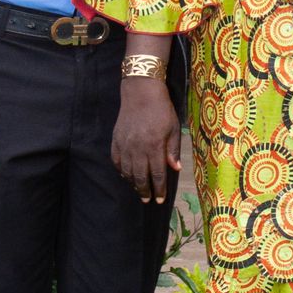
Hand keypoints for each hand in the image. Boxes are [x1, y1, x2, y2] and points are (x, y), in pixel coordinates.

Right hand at [112, 79, 181, 202]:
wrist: (141, 93)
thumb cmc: (161, 110)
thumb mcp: (173, 128)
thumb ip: (172, 150)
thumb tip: (175, 169)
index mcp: (154, 146)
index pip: (157, 174)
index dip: (159, 189)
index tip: (160, 200)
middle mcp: (138, 148)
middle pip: (140, 176)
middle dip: (145, 191)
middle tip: (148, 200)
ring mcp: (125, 145)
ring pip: (127, 171)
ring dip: (133, 183)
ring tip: (139, 191)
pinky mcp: (116, 140)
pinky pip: (116, 161)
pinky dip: (121, 171)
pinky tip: (126, 175)